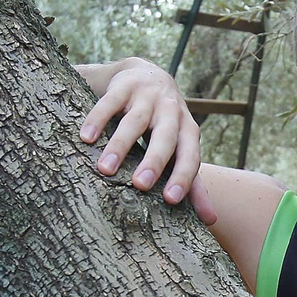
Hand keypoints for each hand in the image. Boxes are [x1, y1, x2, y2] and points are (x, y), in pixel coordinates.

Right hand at [77, 58, 215, 223]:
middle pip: (165, 138)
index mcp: (188, 131)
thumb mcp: (181, 149)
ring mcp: (147, 97)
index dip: (182, 177)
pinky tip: (86, 138)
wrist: (148, 74)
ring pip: (134, 122)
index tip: (170, 200)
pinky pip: (110, 103)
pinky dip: (97, 120)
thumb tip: (211, 221)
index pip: (189, 156)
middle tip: (140, 185)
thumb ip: (194, 183)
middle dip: (154, 161)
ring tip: (104, 169)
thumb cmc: (166, 125)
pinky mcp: (123, 86)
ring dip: (120, 146)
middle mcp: (171, 112)